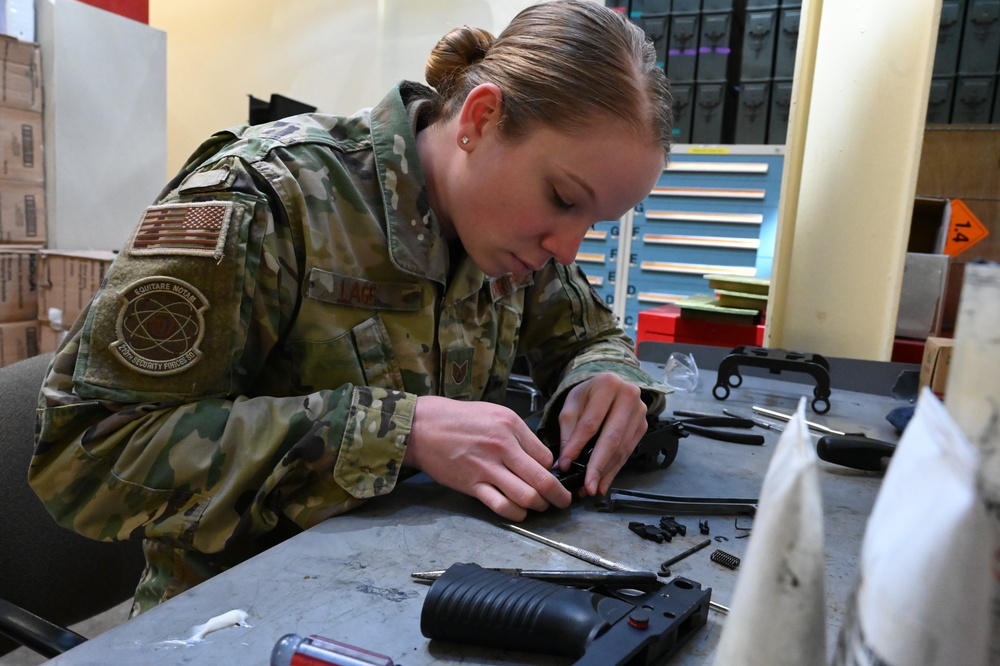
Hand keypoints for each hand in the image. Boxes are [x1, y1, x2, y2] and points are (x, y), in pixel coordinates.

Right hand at [403, 396, 571, 520]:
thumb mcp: (494, 413)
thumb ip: (517, 434)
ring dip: (539, 506)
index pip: (546, 457)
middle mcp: (503, 446)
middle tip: (562, 501)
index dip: (553, 471)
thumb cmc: (459, 419)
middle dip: (558, 495)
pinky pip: (502, 506)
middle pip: (542, 479)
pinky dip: (516, 513)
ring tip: (540, 507)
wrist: (423, 427)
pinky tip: (519, 512)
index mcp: (511, 426)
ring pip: (526, 496)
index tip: (552, 477)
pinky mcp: (472, 485)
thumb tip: (538, 457)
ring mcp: (487, 468)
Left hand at [555, 373, 647, 496]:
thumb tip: (564, 462)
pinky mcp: (642, 426)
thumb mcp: (571, 405)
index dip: (577, 446)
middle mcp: (628, 396)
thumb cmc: (588, 394)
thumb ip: (568, 432)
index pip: (590, 423)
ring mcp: (639, 412)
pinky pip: (628, 452)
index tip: (566, 465)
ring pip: (621, 449)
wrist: (609, 384)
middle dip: (597, 466)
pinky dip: (614, 469)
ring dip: (606, 472)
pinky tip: (604, 481)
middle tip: (587, 486)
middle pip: (611, 438)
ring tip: (592, 487)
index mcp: (607, 385)